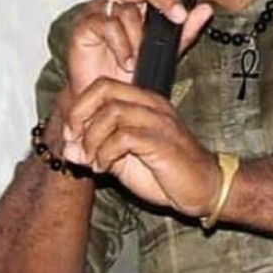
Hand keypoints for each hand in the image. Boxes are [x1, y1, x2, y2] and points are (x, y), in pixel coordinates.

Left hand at [62, 79, 220, 215]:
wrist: (203, 187)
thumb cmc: (166, 172)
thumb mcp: (125, 158)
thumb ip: (99, 149)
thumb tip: (69, 149)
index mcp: (143, 103)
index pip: (103, 85)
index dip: (79, 106)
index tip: (71, 135)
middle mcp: (151, 105)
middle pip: (104, 89)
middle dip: (79, 115)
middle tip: (74, 142)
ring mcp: (158, 121)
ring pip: (112, 111)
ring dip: (92, 139)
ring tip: (92, 161)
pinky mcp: (162, 142)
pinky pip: (124, 137)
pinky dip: (105, 153)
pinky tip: (105, 168)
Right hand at [66, 0, 213, 97]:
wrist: (107, 93)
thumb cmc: (132, 67)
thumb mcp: (167, 49)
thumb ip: (185, 29)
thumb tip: (206, 9)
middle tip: (179, 15)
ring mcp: (99, 10)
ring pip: (126, 9)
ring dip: (140, 35)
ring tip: (143, 57)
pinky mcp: (84, 25)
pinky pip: (106, 26)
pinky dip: (121, 46)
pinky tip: (127, 61)